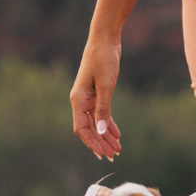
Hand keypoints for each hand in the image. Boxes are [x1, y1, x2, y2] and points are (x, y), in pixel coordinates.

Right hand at [70, 35, 122, 158]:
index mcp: (78, 100)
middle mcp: (81, 101)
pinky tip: (117, 135)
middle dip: (101, 143)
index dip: (92, 142)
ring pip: (96, 122)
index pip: (82, 128)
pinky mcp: (97, 93)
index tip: (102, 154)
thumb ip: (103, 109)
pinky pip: (102, 113)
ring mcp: (89, 97)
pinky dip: (109, 124)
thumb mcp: (105, 86)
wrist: (105, 40)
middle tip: (113, 156)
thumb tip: (102, 131)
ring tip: (117, 149)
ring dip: (106, 136)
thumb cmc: (103, 60)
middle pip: (89, 128)